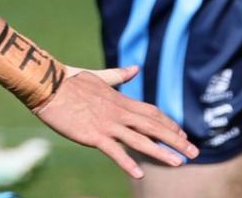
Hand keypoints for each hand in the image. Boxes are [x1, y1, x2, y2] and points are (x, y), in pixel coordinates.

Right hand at [34, 65, 197, 178]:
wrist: (46, 85)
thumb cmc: (68, 80)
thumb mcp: (97, 76)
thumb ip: (118, 76)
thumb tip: (135, 68)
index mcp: (119, 99)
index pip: (151, 113)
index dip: (169, 124)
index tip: (183, 134)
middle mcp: (118, 112)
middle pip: (153, 127)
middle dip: (175, 140)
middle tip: (194, 152)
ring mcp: (106, 124)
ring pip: (139, 140)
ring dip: (160, 152)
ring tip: (179, 163)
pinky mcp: (92, 134)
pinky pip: (114, 150)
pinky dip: (127, 162)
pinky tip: (140, 173)